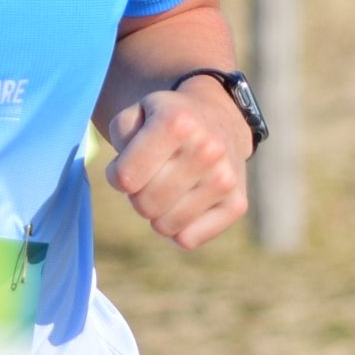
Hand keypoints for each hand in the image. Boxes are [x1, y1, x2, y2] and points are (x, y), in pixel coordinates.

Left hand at [104, 83, 250, 250]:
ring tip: (169, 187)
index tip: (128, 164)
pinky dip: (179, 228)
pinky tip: (186, 202)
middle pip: (144, 205)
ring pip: (165, 227)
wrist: (219, 121)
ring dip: (158, 213)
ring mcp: (225, 179)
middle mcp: (207, 149)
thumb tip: (125, 179)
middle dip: (138, 195)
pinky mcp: (237, 204)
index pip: (124, 178)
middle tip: (151, 177)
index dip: (117, 175)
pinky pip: (188, 240)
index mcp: (177, 123)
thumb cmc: (166, 123)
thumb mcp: (136, 113)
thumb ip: (120, 137)